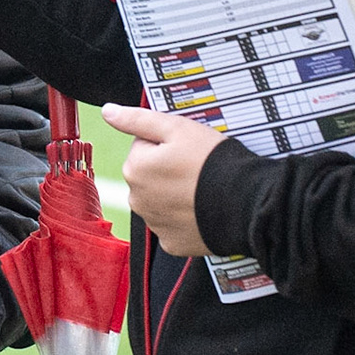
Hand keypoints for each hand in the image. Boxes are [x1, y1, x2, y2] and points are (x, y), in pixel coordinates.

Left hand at [102, 103, 227, 256]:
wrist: (244, 203)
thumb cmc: (212, 162)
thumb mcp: (176, 128)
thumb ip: (137, 119)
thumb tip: (109, 112)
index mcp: (134, 168)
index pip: (143, 146)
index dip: (166, 143)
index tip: (185, 148)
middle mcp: (137, 199)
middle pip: (149, 174)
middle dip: (166, 169)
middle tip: (195, 168)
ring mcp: (154, 223)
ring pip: (159, 199)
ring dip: (173, 193)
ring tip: (200, 188)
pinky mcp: (172, 243)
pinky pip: (172, 224)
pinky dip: (183, 217)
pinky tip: (200, 208)